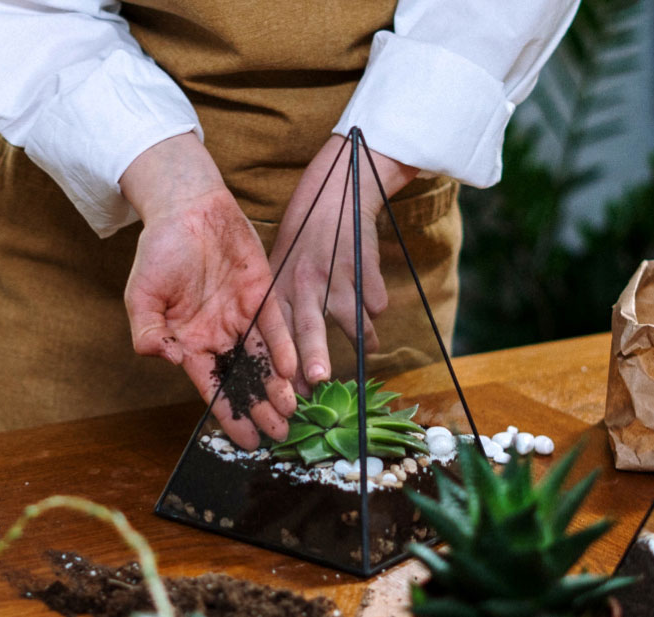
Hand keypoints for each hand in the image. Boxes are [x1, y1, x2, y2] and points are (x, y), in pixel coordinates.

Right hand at [121, 133, 298, 449]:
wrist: (186, 208)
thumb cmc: (159, 251)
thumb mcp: (141, 294)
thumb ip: (147, 330)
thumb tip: (158, 358)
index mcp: (189, 343)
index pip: (212, 387)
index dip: (230, 415)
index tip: (246, 442)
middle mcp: (219, 336)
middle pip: (244, 380)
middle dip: (261, 409)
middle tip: (280, 434)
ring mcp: (242, 317)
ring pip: (265, 360)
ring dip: (278, 387)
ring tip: (292, 413)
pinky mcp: (263, 295)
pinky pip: (277, 327)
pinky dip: (285, 348)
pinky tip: (294, 370)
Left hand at [265, 135, 417, 394]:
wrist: (337, 193)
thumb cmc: (304, 238)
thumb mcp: (281, 266)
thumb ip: (284, 306)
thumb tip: (289, 362)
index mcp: (280, 284)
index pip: (278, 329)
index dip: (283, 361)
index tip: (290, 391)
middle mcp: (304, 281)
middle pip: (308, 325)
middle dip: (314, 356)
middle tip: (317, 380)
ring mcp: (336, 273)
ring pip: (352, 319)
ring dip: (363, 338)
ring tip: (368, 349)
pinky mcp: (363, 267)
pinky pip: (375, 303)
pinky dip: (375, 308)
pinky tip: (371, 303)